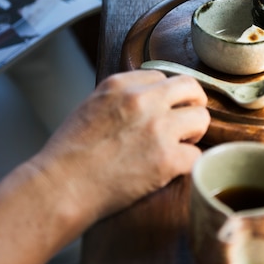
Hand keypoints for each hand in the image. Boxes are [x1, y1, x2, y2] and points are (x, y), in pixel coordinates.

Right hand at [33, 69, 209, 226]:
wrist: (61, 187)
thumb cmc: (69, 153)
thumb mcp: (91, 105)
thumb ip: (121, 97)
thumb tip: (146, 99)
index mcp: (122, 84)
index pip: (162, 77)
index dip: (166, 95)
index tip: (164, 109)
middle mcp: (143, 100)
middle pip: (190, 87)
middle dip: (193, 103)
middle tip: (187, 121)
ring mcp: (158, 128)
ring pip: (202, 118)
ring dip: (194, 133)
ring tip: (179, 146)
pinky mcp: (167, 159)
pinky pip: (196, 154)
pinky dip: (187, 163)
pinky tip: (172, 169)